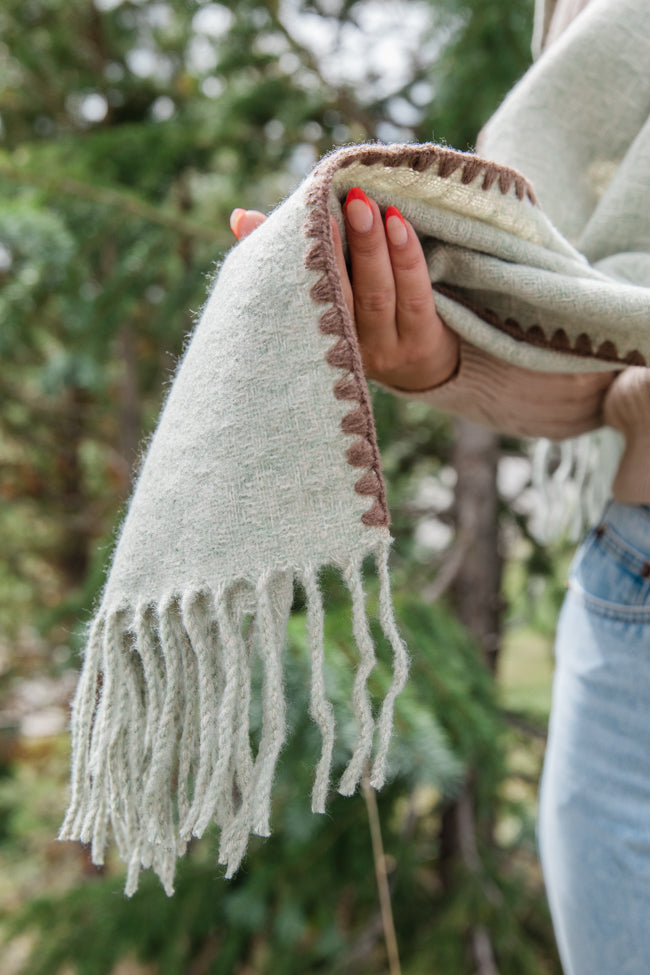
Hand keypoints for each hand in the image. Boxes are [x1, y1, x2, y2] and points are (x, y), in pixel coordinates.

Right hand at [230, 188, 459, 390]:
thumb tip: (240, 216)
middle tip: (347, 200)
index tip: (306, 223)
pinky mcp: (421, 342)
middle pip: (345, 296)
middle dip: (344, 248)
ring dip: (376, 246)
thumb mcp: (314, 296)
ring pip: (379, 293)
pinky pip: (414, 296)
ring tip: (369, 204)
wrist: (416, 369)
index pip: (309, 302)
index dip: (309, 263)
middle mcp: (349, 350)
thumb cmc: (353, 315)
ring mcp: (387, 349)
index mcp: (317, 339)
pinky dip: (406, 258)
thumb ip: (280, 258)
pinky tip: (399, 225)